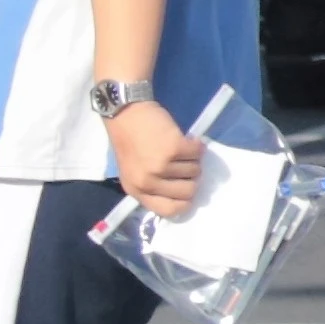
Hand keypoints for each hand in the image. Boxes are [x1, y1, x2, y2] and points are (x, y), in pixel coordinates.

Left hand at [109, 97, 202, 217]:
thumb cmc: (130, 142)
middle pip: (189, 191)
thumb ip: (153, 186)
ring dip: (193, 158)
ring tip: (179, 148)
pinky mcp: (173, 149)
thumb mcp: (134, 172)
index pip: (171, 210)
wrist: (126, 113)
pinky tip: (186, 139)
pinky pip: (198, 153)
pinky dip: (197, 145)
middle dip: (192, 177)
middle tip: (183, 163)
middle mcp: (148, 182)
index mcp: (137, 191)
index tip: (187, 188)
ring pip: (196, 171)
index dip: (185, 201)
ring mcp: (161, 166)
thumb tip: (187, 194)